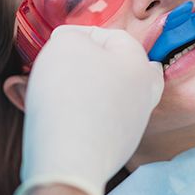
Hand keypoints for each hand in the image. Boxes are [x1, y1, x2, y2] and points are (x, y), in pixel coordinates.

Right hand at [12, 25, 162, 194]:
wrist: (68, 159)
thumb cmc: (69, 94)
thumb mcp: (65, 44)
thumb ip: (72, 35)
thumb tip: (72, 43)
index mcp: (139, 64)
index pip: (112, 35)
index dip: (80, 34)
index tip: (56, 42)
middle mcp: (143, 94)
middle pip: (118, 67)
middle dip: (89, 63)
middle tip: (66, 65)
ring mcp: (132, 124)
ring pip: (108, 95)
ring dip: (82, 88)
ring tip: (51, 90)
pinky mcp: (116, 148)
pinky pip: (97, 120)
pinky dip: (80, 113)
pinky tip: (58, 114)